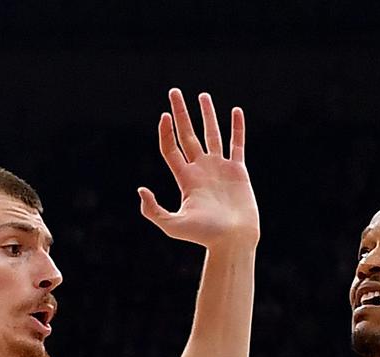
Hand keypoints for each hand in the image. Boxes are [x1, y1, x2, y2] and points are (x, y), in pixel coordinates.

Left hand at [139, 88, 259, 249]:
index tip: (164, 115)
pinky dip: (237, 128)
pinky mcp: (238, 171)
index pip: (171, 148)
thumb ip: (153, 210)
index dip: (166, 132)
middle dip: (181, 113)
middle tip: (174, 92)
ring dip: (207, 115)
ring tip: (202, 95)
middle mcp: (201, 170)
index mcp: (185, 179)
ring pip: (212, 135)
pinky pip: (237, 144)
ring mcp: (220, 169)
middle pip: (188, 135)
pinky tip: (235, 111)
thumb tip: (141, 189)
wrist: (233, 240)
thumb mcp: (172, 225)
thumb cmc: (205, 236)